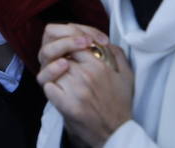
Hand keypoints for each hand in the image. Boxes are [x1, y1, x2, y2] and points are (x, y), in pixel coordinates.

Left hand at [36, 23, 132, 146]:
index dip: (71, 45)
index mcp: (100, 65)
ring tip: (65, 82)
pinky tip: (58, 92)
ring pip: (53, 69)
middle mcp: (87, 75)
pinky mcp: (66, 105)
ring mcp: (75, 90)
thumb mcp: (126, 76)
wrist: (116, 132)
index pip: (76, 42)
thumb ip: (117, 54)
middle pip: (63, 55)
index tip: (72, 53)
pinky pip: (47, 86)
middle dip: (63, 60)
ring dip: (56, 74)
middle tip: (67, 69)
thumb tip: (104, 41)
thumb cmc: (120, 104)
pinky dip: (50, 88)